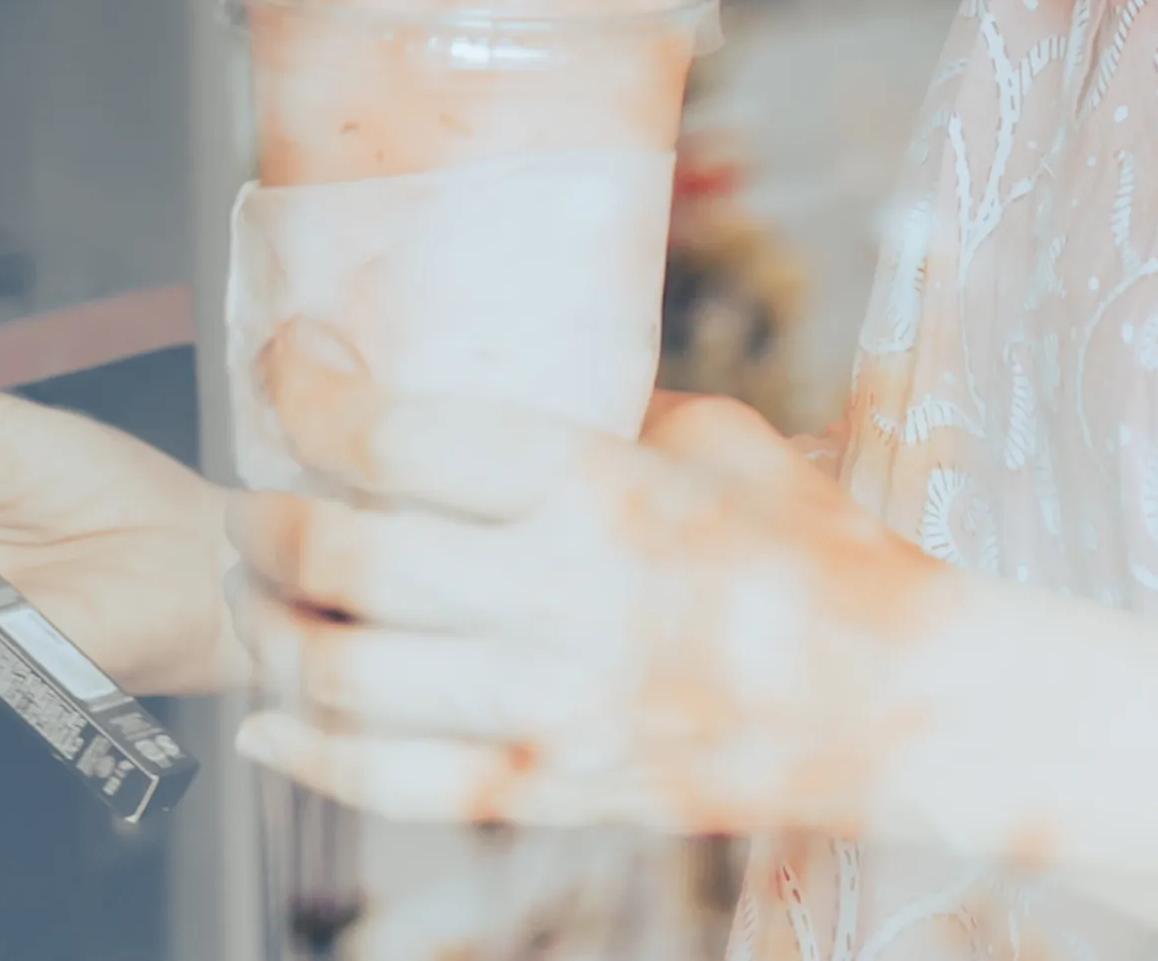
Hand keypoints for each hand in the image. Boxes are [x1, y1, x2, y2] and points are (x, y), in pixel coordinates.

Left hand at [228, 324, 968, 837]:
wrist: (905, 706)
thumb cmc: (817, 554)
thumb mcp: (713, 438)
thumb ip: (601, 409)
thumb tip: (504, 369)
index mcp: (595, 486)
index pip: (393, 435)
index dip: (307, 393)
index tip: (285, 366)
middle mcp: (559, 596)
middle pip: (343, 552)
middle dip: (266, 519)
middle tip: (252, 499)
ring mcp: (553, 708)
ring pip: (345, 673)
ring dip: (271, 630)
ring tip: (257, 597)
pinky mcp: (555, 791)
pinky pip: (393, 784)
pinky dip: (309, 755)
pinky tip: (270, 725)